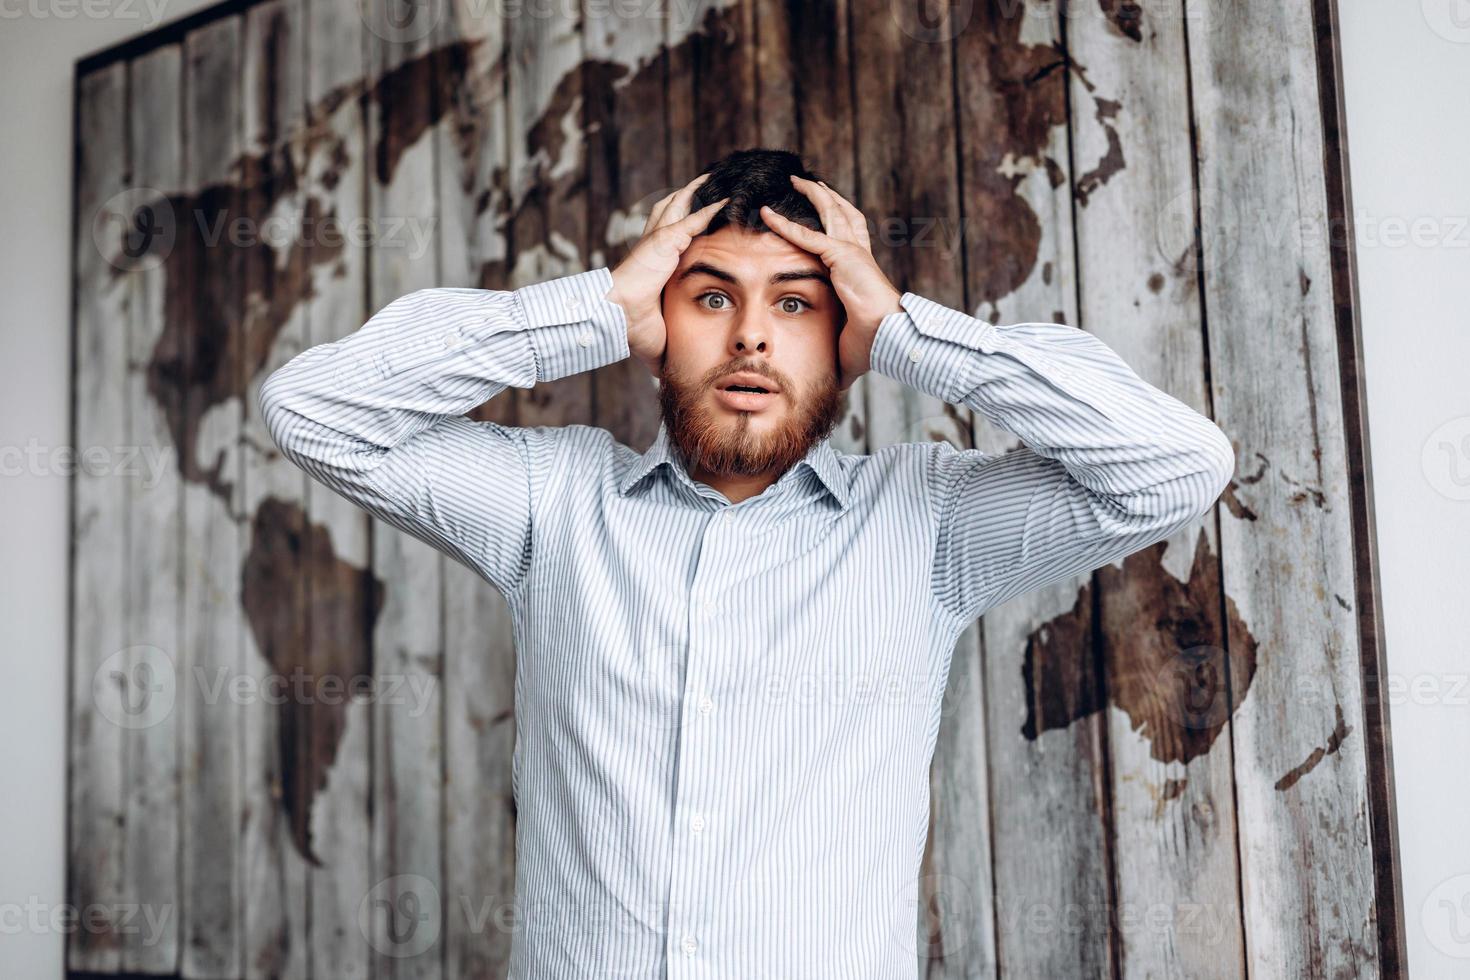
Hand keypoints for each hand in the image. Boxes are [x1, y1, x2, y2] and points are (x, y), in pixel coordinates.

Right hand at [608, 174, 728, 378]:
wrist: (617, 318)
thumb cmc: (633, 330)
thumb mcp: (658, 339)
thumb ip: (667, 350)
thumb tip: (669, 379)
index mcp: (655, 264)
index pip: (674, 237)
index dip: (686, 224)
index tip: (701, 220)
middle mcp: (656, 246)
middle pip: (674, 211)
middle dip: (691, 196)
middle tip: (710, 184)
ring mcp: (661, 240)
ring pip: (681, 206)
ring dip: (699, 193)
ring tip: (718, 178)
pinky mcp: (666, 240)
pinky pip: (694, 217)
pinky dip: (711, 207)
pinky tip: (729, 197)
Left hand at [760, 176, 901, 390]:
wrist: (890, 337)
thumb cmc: (875, 345)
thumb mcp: (848, 347)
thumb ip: (836, 356)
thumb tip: (830, 387)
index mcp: (860, 270)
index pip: (847, 238)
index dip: (835, 222)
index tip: (823, 213)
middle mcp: (858, 254)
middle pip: (842, 214)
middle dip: (826, 197)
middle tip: (809, 183)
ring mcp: (851, 252)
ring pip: (830, 212)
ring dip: (811, 195)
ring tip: (795, 181)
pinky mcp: (841, 256)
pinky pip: (807, 236)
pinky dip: (786, 224)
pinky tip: (767, 214)